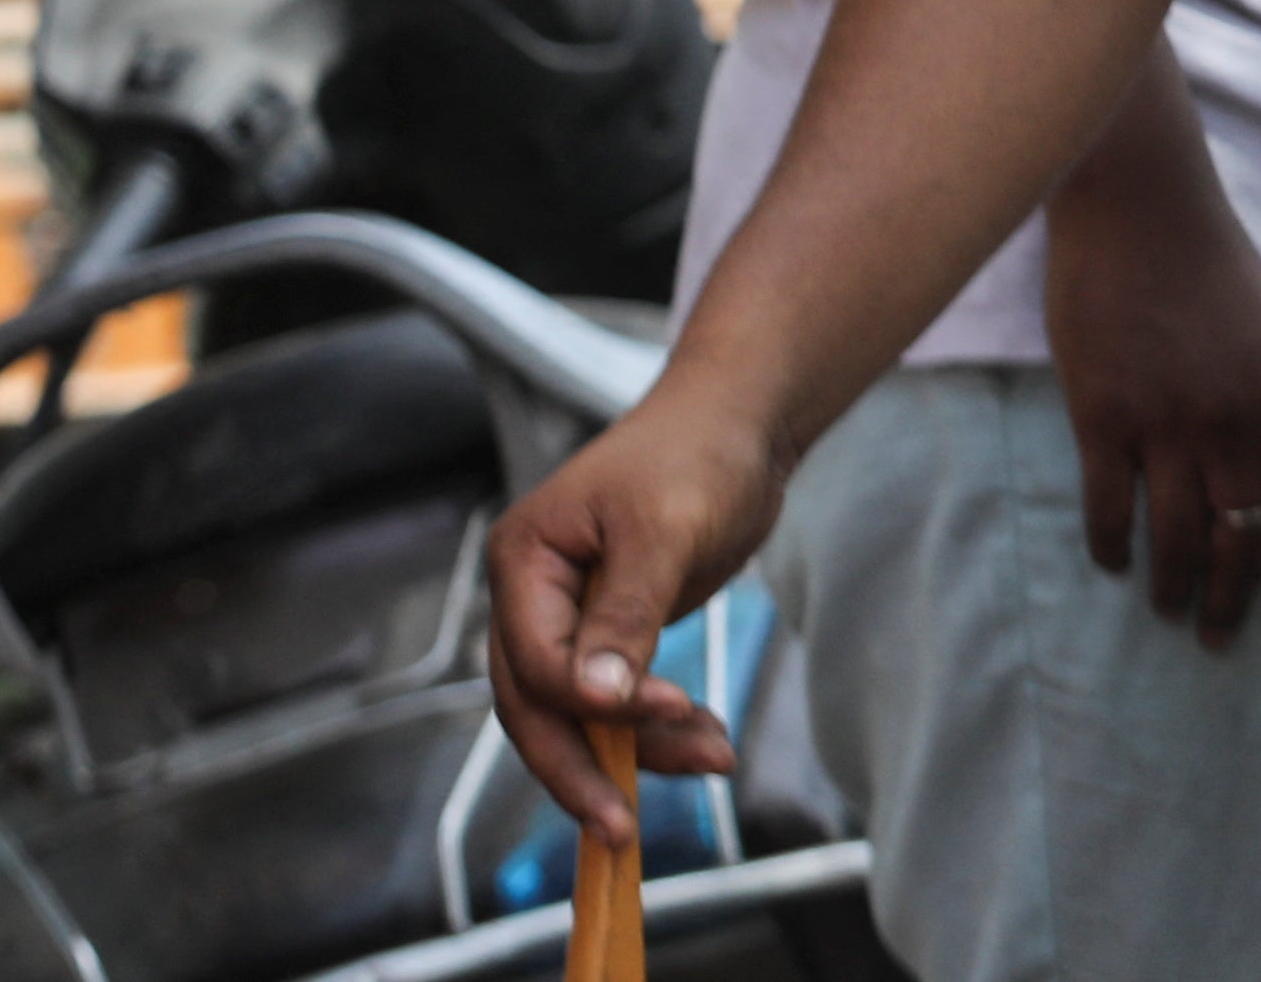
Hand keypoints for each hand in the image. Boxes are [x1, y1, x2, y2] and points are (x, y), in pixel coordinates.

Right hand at [481, 386, 778, 843]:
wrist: (736, 430)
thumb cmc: (693, 460)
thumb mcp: (662, 534)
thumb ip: (625, 617)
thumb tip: (597, 701)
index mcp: (524, 561)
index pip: (533, 660)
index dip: (591, 702)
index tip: (669, 708)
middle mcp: (532, 596)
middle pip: (534, 704)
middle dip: (580, 767)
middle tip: (622, 830)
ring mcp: (569, 618)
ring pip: (577, 715)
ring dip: (637, 751)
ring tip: (715, 757)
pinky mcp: (612, 634)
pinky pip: (616, 704)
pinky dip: (658, 730)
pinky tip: (708, 736)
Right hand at [1042, 107, 1260, 645]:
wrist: (1138, 207)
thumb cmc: (1208, 265)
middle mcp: (1234, 427)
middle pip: (1243, 547)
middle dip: (1232, 607)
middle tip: (1216, 639)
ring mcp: (1165, 422)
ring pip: (1178, 538)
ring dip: (1175, 589)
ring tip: (1167, 610)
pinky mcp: (1100, 411)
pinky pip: (1109, 503)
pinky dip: (1111, 543)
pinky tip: (1111, 561)